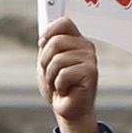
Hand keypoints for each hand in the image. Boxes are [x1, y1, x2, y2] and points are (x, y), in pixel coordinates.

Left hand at [37, 18, 99, 132]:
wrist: (68, 110)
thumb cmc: (58, 87)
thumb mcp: (47, 63)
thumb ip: (47, 47)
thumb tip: (44, 34)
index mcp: (76, 41)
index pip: (64, 23)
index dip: (49, 31)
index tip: (41, 43)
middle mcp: (86, 47)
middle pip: (55, 41)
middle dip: (45, 62)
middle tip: (52, 75)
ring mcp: (90, 59)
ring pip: (57, 59)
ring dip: (51, 76)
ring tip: (59, 84)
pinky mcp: (90, 73)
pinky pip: (63, 74)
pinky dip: (58, 85)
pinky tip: (66, 90)